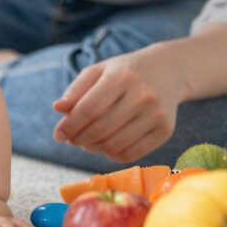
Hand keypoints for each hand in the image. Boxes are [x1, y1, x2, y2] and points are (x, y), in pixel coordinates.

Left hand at [51, 46, 186, 162]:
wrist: (168, 71)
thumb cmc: (125, 72)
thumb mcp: (99, 71)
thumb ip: (76, 90)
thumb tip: (58, 109)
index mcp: (122, 76)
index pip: (88, 109)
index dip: (69, 126)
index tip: (58, 134)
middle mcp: (142, 95)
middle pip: (100, 130)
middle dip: (79, 138)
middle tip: (71, 139)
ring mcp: (156, 115)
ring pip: (114, 145)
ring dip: (93, 148)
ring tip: (86, 141)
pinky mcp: (165, 131)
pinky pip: (131, 154)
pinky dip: (111, 155)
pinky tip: (105, 144)